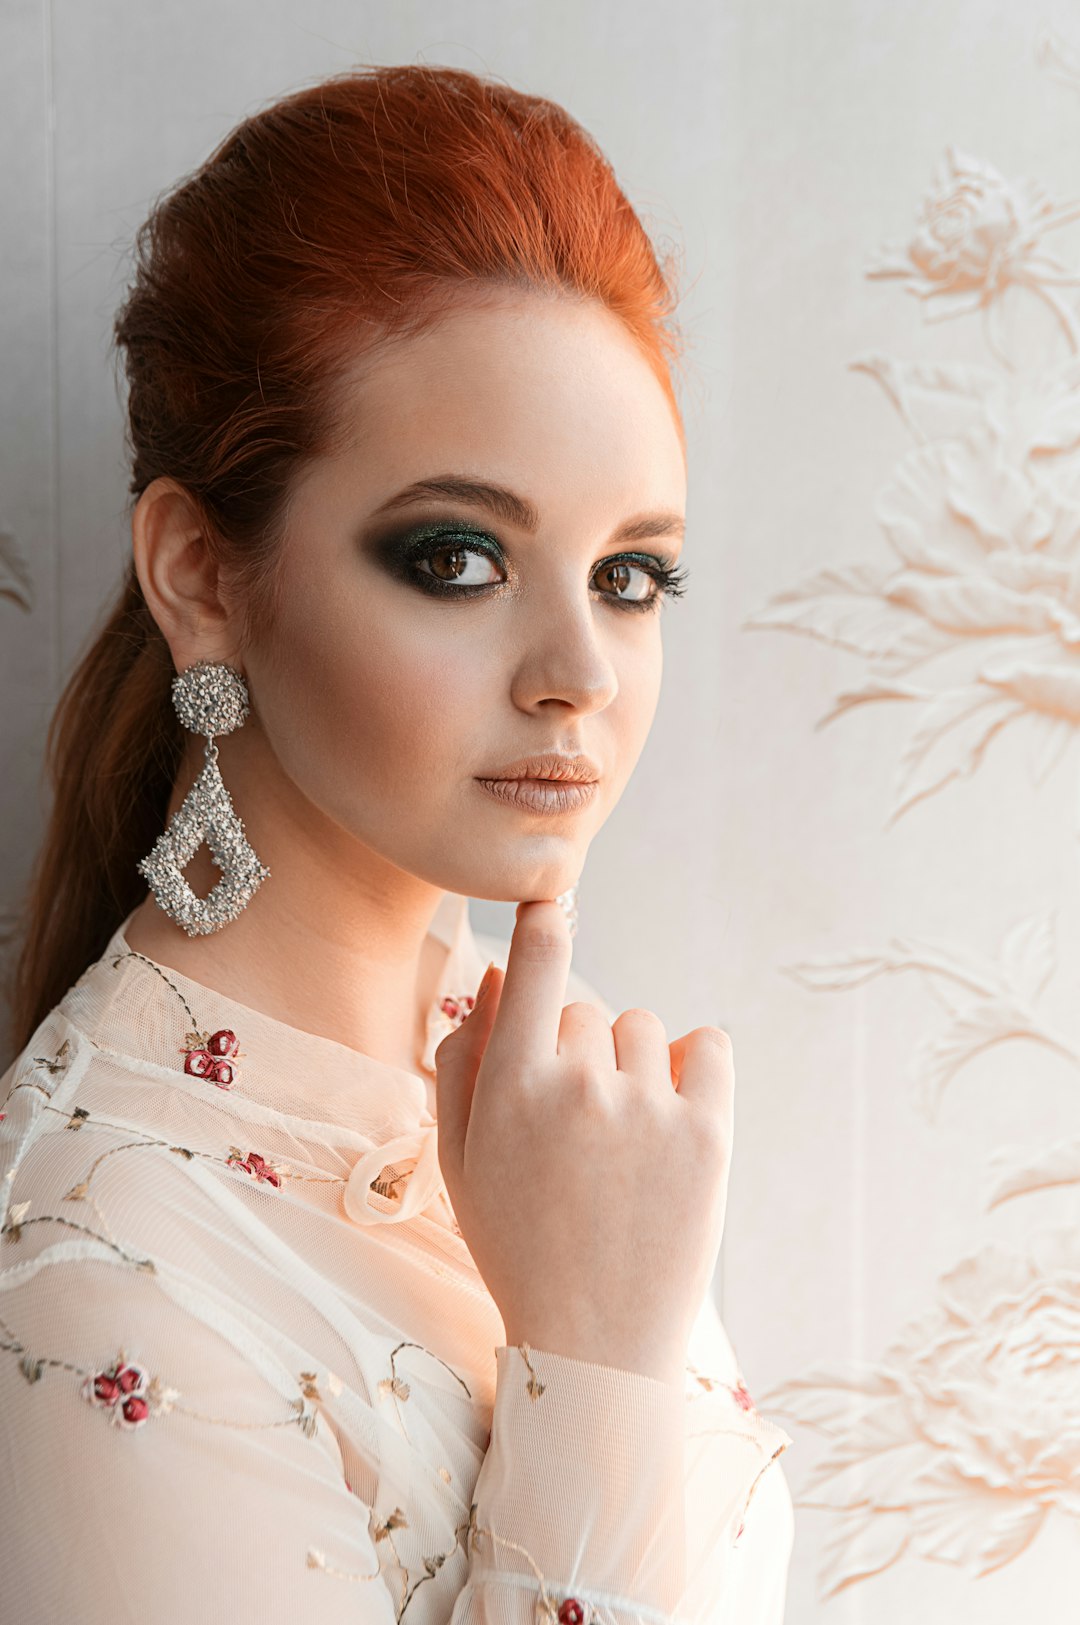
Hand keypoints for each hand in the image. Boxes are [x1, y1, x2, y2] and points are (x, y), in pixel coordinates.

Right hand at [434, 898, 735, 1384]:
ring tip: (622, 1141)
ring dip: (632, 1066)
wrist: (595, 1344)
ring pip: (643, 1030)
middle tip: (573, 1128)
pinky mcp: (711, 1134)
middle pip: (585, 1010)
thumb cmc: (517, 1244)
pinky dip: (695, 1067)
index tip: (553, 899)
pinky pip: (710, 1047)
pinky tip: (673, 1115)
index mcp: (510, 1087)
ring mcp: (650, 1108)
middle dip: (576, 1052)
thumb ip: (462, 1058)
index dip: (544, 921)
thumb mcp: (460, 1158)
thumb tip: (490, 974)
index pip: (533, 964)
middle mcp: (579, 1086)